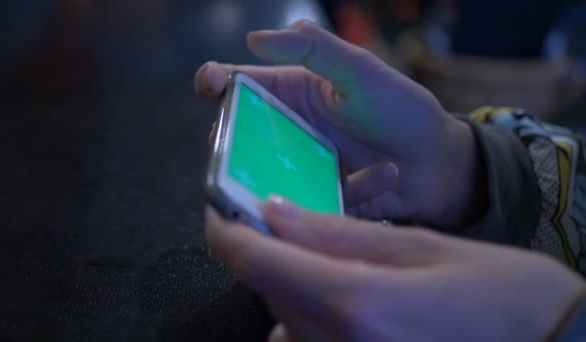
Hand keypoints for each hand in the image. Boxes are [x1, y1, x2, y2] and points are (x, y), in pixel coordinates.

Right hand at [195, 20, 484, 227]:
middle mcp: (289, 131)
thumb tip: (256, 38)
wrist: (441, 163)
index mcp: (292, 93)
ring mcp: (301, 168)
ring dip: (276, 181)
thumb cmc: (401, 109)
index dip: (217, 82)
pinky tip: (385, 175)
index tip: (211, 85)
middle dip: (231, 143)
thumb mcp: (360, 68)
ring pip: (263, 177)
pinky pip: (312, 202)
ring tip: (310, 177)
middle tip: (237, 148)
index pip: (241, 85)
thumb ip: (313, 46)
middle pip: (239, 136)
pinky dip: (353, 189)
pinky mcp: (317, 200)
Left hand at [205, 197, 584, 341]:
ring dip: (292, 284)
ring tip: (333, 262)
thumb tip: (276, 212)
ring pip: (284, 319)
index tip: (219, 208)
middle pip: (267, 290)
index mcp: (355, 303)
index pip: (256, 262)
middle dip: (268, 251)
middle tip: (292, 220)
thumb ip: (340, 234)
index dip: (226, 231)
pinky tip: (347, 300)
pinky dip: (311, 316)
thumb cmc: (502, 294)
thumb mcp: (422, 248)